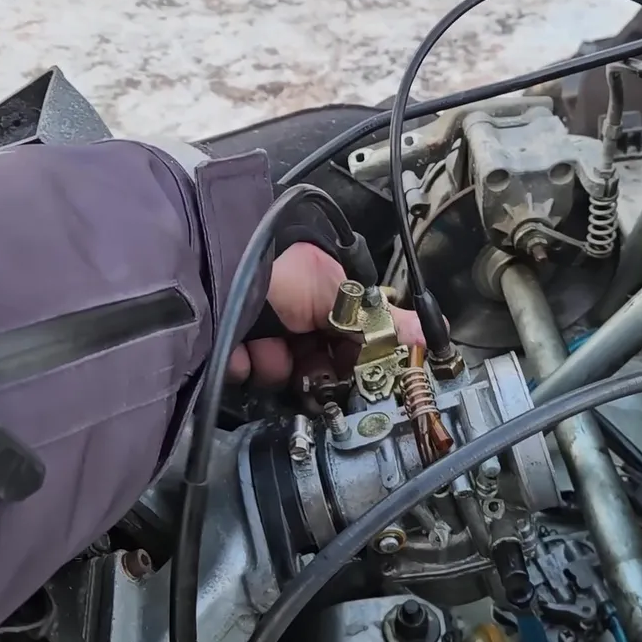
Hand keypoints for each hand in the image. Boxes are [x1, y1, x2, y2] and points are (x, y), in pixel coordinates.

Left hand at [226, 242, 425, 384]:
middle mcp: (290, 309)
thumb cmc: (280, 268)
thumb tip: (427, 334)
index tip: (362, 371)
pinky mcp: (228, 349)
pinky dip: (248, 366)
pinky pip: (249, 373)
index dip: (356, 355)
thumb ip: (382, 320)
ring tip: (271, 351)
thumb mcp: (341, 294)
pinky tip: (244, 350)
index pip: (349, 334)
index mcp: (321, 293)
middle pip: (317, 358)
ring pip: (285, 371)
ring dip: (281, 367)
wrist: (215, 276)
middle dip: (319, 368)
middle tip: (319, 371)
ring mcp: (258, 329)